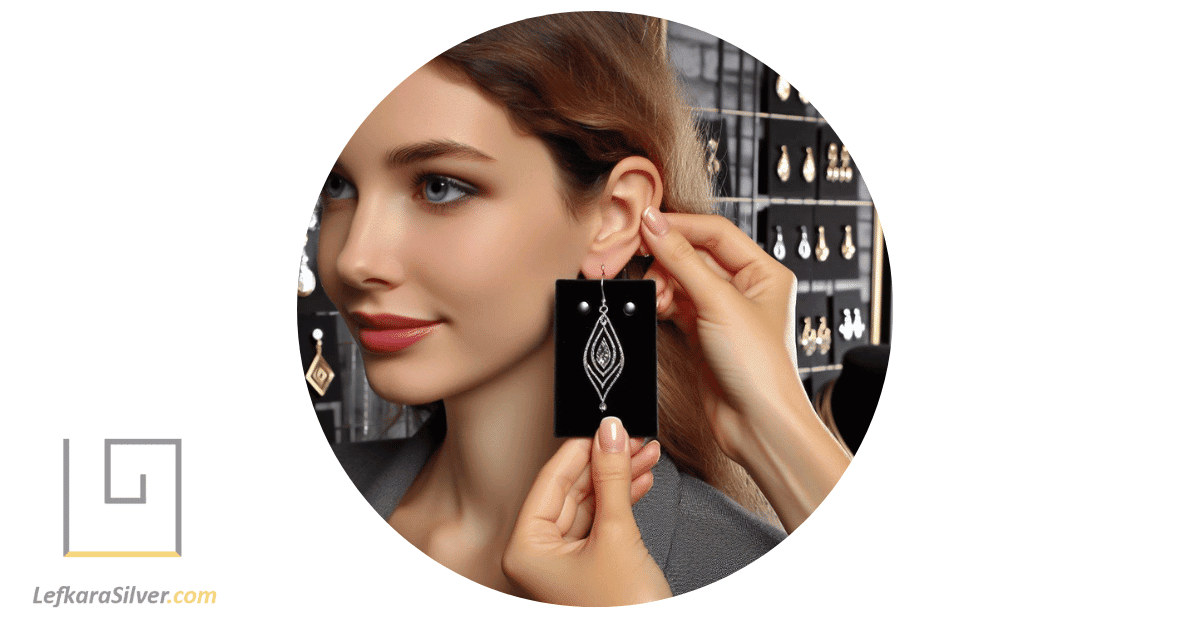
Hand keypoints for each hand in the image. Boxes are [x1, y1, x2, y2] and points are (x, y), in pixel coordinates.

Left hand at [502, 417, 671, 605]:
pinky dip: (623, 499)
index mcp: (524, 549)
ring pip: (590, 503)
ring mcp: (563, 563)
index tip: (604, 424)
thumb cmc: (622, 614)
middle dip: (606, 461)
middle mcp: (537, 556)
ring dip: (619, 477)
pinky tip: (641, 478)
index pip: (550, 481)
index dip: (580, 449)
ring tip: (645, 451)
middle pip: (571, 490)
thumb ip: (612, 478)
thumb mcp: (618, 534)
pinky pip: (603, 521)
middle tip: (631, 435)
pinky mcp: (589, 567)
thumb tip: (610, 434)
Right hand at [639, 207, 805, 464]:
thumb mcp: (718, 303)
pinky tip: (655, 309)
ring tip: (655, 299)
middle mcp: (746, 288)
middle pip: (694, 254)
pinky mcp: (703, 333)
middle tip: (638, 262)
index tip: (643, 225)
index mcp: (764, 272)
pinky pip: (675, 305)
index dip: (678, 226)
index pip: (715, 232)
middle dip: (666, 260)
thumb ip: (681, 259)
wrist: (756, 424)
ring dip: (662, 284)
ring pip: (681, 280)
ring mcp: (722, 312)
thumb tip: (653, 223)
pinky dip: (661, 304)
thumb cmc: (759, 368)